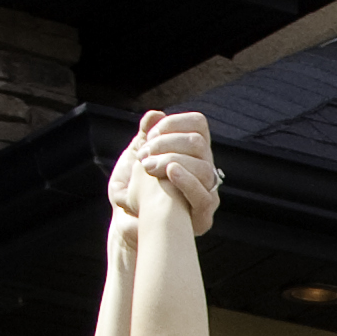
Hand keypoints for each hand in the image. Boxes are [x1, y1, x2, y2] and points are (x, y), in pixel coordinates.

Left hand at [109, 108, 221, 232]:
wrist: (129, 221)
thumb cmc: (134, 188)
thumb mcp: (137, 158)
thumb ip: (146, 136)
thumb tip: (155, 114)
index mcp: (193, 153)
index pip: (199, 125)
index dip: (174, 124)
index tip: (150, 134)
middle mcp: (205, 170)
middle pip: (199, 143)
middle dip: (167, 144)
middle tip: (143, 155)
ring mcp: (207, 193)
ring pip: (203, 167)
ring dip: (171, 161)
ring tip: (148, 167)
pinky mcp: (203, 216)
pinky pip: (204, 195)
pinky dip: (186, 180)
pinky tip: (169, 173)